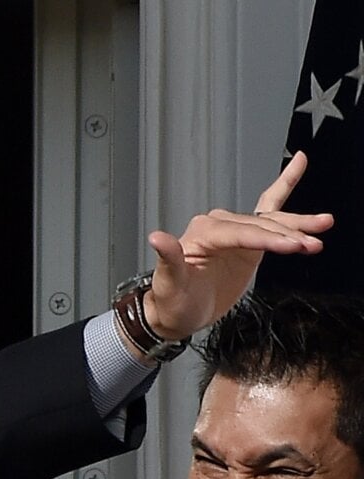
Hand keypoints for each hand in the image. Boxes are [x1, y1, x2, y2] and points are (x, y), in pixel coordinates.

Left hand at [140, 151, 332, 342]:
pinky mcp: (247, 239)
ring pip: (270, 219)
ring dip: (298, 223)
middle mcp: (218, 226)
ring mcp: (234, 230)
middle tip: (312, 244)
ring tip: (324, 224)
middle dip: (288, 234)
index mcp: (201, 234)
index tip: (292, 246)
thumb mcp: (168, 284)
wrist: (176, 312)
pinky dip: (284, 186)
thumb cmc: (171, 301)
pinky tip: (300, 163)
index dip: (268, 239)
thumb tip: (156, 237)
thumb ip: (169, 259)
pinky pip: (268, 209)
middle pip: (260, 226)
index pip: (241, 233)